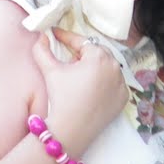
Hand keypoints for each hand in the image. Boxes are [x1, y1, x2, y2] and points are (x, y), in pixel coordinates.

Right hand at [28, 28, 127, 155]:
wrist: (72, 129)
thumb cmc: (61, 97)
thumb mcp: (50, 71)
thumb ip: (42, 50)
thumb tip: (40, 36)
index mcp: (99, 57)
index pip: (81, 42)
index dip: (66, 37)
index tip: (55, 34)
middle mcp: (115, 67)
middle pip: (97, 52)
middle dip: (84, 53)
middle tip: (70, 57)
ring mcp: (122, 83)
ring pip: (108, 67)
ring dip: (96, 67)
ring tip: (81, 74)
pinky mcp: (124, 97)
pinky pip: (115, 83)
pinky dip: (106, 82)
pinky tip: (93, 88)